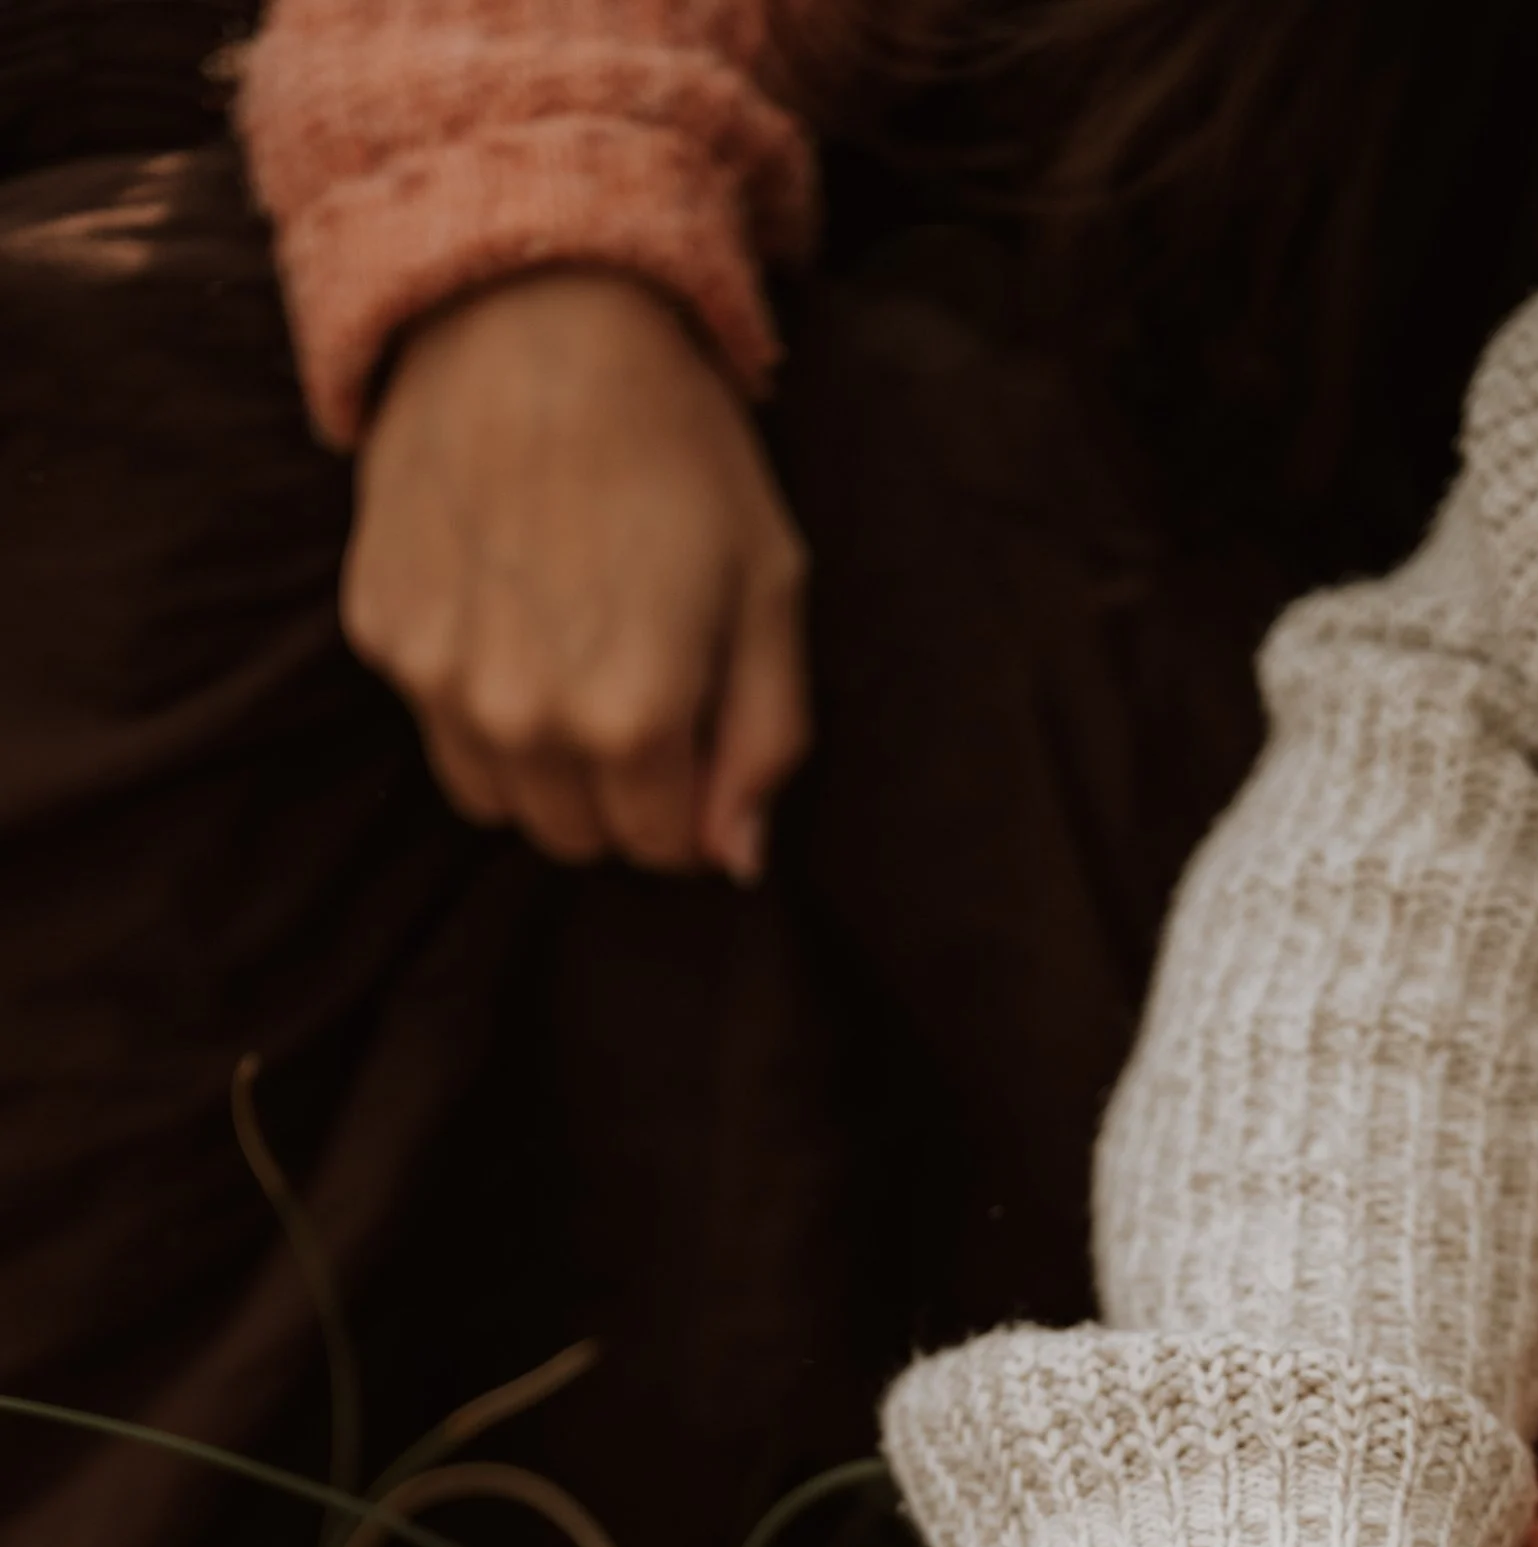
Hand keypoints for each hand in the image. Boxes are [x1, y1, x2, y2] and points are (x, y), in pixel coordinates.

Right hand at [346, 268, 809, 877]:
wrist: (535, 309)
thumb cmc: (677, 445)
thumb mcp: (769, 587)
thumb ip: (767, 740)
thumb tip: (734, 860)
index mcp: (633, 719)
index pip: (663, 847)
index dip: (692, 796)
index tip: (698, 721)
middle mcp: (524, 718)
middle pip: (577, 836)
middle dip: (619, 788)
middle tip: (638, 675)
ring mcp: (439, 679)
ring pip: (500, 798)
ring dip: (541, 759)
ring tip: (571, 644)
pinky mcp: (382, 630)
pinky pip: (436, 721)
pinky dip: (473, 692)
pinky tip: (508, 595)